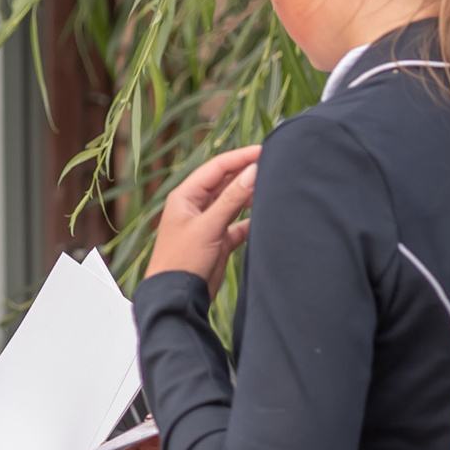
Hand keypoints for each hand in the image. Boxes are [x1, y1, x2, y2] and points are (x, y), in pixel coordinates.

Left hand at [146, 145, 261, 294]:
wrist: (176, 299)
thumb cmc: (182, 261)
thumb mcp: (208, 227)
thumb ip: (232, 200)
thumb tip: (253, 171)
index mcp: (186, 196)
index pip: (217, 168)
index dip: (241, 157)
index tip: (265, 151)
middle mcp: (196, 206)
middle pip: (226, 182)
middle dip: (247, 174)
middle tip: (274, 166)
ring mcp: (208, 224)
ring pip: (234, 203)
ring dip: (251, 196)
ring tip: (273, 187)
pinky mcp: (218, 242)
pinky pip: (239, 225)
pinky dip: (251, 221)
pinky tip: (267, 217)